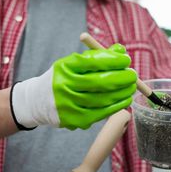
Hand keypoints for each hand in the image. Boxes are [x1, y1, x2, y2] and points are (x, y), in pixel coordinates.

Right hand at [10, 44, 136, 129]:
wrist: (37, 101)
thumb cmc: (63, 78)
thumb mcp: (74, 63)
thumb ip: (97, 56)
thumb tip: (121, 51)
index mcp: (64, 67)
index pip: (92, 61)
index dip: (113, 60)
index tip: (126, 60)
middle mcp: (64, 86)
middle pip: (100, 82)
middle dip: (121, 78)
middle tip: (133, 75)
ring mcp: (68, 105)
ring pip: (103, 99)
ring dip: (122, 93)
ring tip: (131, 87)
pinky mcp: (74, 120)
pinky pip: (101, 113)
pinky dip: (116, 106)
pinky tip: (124, 100)